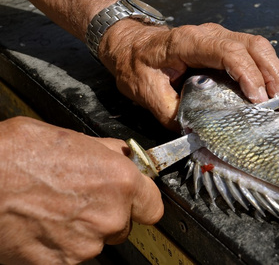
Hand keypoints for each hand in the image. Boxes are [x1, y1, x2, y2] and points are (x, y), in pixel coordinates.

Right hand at [0, 117, 162, 263]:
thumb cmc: (15, 156)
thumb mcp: (70, 138)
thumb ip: (106, 152)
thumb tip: (120, 154)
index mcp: (119, 182)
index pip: (153, 204)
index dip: (142, 200)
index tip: (135, 199)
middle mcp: (108, 217)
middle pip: (124, 223)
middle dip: (108, 212)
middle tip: (81, 197)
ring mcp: (84, 245)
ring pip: (96, 240)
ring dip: (83, 228)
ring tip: (54, 208)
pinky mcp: (59, 264)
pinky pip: (71, 254)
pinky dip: (61, 244)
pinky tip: (42, 224)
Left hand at [99, 20, 278, 129]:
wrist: (131, 45)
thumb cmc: (136, 64)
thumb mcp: (145, 91)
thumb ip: (171, 113)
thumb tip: (198, 134)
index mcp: (189, 42)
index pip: (228, 52)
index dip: (248, 74)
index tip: (258, 100)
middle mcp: (210, 34)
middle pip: (253, 45)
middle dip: (273, 74)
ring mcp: (220, 36)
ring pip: (259, 45)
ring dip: (275, 71)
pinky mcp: (225, 44)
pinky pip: (254, 51)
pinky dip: (268, 69)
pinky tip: (272, 89)